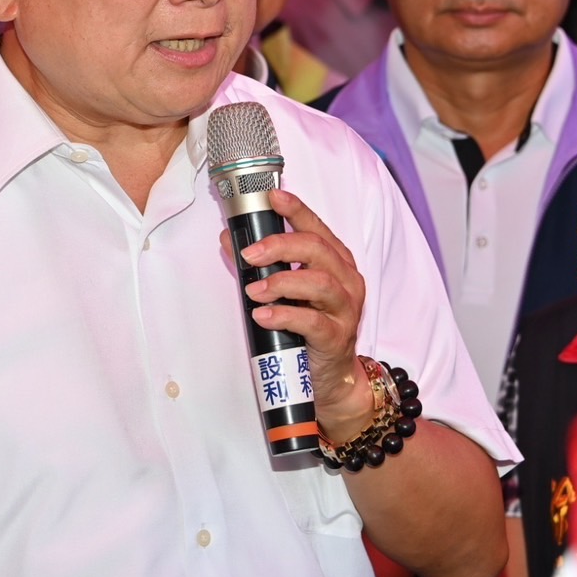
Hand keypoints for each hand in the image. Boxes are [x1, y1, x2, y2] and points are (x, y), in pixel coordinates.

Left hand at [220, 188, 374, 438]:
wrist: (330, 379)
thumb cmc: (308, 329)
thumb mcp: (286, 292)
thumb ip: (261, 265)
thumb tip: (229, 239)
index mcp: (337, 263)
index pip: (318, 228)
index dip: (297, 210)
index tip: (273, 197)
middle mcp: (347, 281)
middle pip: (318, 250)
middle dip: (281, 246)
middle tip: (250, 254)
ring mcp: (345, 310)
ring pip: (320, 283)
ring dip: (282, 281)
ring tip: (253, 290)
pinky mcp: (337, 338)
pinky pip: (313, 322)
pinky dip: (285, 316)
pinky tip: (263, 316)